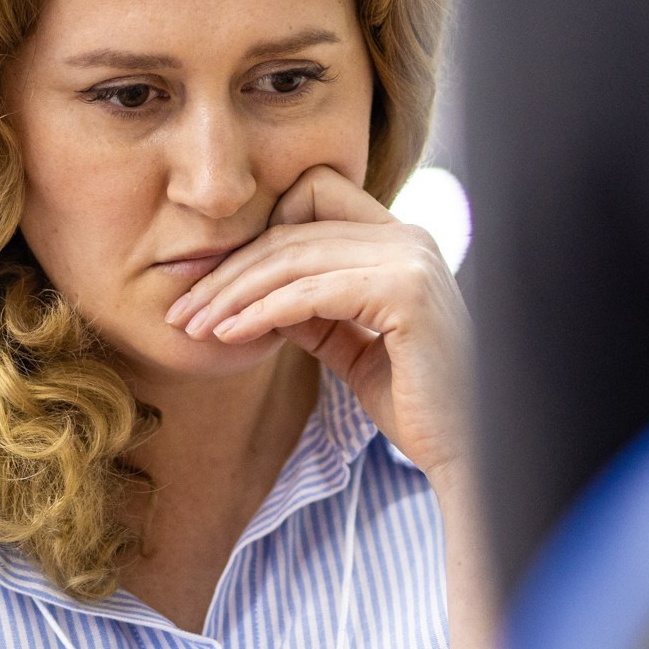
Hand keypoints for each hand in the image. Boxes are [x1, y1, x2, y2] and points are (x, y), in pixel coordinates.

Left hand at [165, 165, 476, 484]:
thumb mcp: (353, 347)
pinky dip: (260, 313)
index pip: (315, 198)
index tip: (217, 284)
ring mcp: (410, 260)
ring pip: (294, 258)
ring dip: (233, 295)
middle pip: (292, 231)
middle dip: (229, 272)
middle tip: (183, 312)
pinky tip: (228, 335)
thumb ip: (314, 312)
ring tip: (194, 327)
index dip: (260, 235)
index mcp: (402, 241)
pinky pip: (310, 294)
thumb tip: (258, 296)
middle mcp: (410, 238)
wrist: (465, 449)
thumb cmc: (416, 405)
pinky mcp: (405, 293)